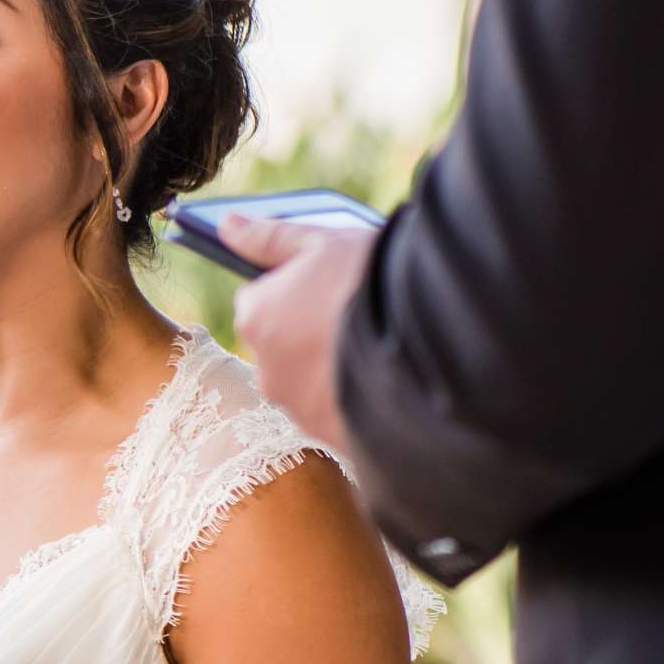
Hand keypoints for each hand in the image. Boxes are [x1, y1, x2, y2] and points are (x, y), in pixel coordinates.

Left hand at [218, 215, 378, 454]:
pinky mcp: (335, 438)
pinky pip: (341, 415)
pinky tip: (391, 382)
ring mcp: (301, 410)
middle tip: (361, 316)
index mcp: (256, 319)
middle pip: (283, 347)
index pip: (259, 302)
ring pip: (310, 384)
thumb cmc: (373, 281)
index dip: (295, 290)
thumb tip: (226, 225)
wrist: (437, 341)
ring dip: (335, 371)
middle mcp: (267, 371)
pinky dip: (358, 402)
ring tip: (383, 349)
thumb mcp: (323, 243)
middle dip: (311, 335)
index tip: (330, 286)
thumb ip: (269, 239)